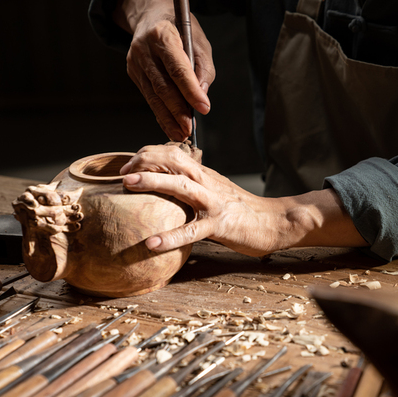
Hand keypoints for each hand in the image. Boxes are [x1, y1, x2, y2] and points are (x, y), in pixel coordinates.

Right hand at [114, 0, 213, 140]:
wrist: (150, 15)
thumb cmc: (179, 28)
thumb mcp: (199, 40)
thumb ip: (203, 68)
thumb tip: (203, 95)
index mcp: (162, 35)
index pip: (177, 68)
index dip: (191, 90)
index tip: (204, 108)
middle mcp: (144, 49)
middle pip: (162, 86)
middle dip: (177, 111)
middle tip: (190, 129)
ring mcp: (135, 62)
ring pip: (153, 96)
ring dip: (168, 118)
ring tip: (181, 135)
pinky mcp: (134, 73)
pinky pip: (149, 97)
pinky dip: (161, 114)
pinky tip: (170, 127)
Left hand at [120, 145, 368, 256]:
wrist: (275, 222)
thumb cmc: (242, 211)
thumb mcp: (214, 191)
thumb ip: (192, 186)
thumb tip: (164, 185)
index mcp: (202, 174)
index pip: (171, 152)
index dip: (146, 154)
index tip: (126, 166)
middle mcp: (206, 182)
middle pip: (172, 159)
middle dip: (144, 160)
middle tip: (122, 173)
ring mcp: (213, 202)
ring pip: (180, 185)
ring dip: (153, 181)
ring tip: (128, 185)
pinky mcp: (220, 225)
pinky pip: (192, 230)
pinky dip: (171, 237)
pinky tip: (152, 243)